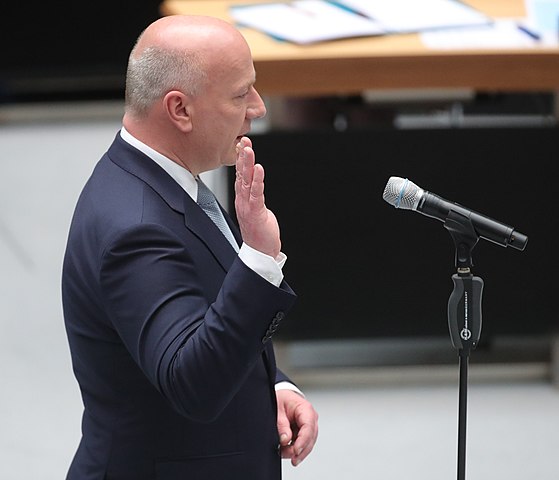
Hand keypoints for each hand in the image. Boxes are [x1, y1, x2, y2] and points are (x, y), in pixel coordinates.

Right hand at [234, 137, 280, 258]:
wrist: (260, 253)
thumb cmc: (259, 233)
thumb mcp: (255, 211)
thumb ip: (253, 198)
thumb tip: (255, 188)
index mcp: (242, 199)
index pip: (240, 175)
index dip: (240, 160)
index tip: (241, 144)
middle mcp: (242, 201)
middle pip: (240, 175)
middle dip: (242, 157)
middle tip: (243, 141)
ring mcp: (247, 206)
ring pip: (246, 181)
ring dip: (247, 164)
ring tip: (248, 149)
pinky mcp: (256, 212)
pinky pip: (256, 193)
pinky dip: (257, 180)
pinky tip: (258, 168)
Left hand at [276, 389, 318, 466]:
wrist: (283, 396)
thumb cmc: (282, 399)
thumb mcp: (277, 408)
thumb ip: (282, 424)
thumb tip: (285, 439)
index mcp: (306, 409)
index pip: (308, 427)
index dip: (303, 441)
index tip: (295, 451)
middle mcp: (311, 418)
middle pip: (310, 438)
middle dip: (300, 450)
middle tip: (288, 457)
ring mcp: (309, 426)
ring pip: (308, 444)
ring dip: (297, 452)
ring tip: (284, 453)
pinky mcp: (305, 432)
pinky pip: (303, 443)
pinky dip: (295, 449)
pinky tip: (287, 452)